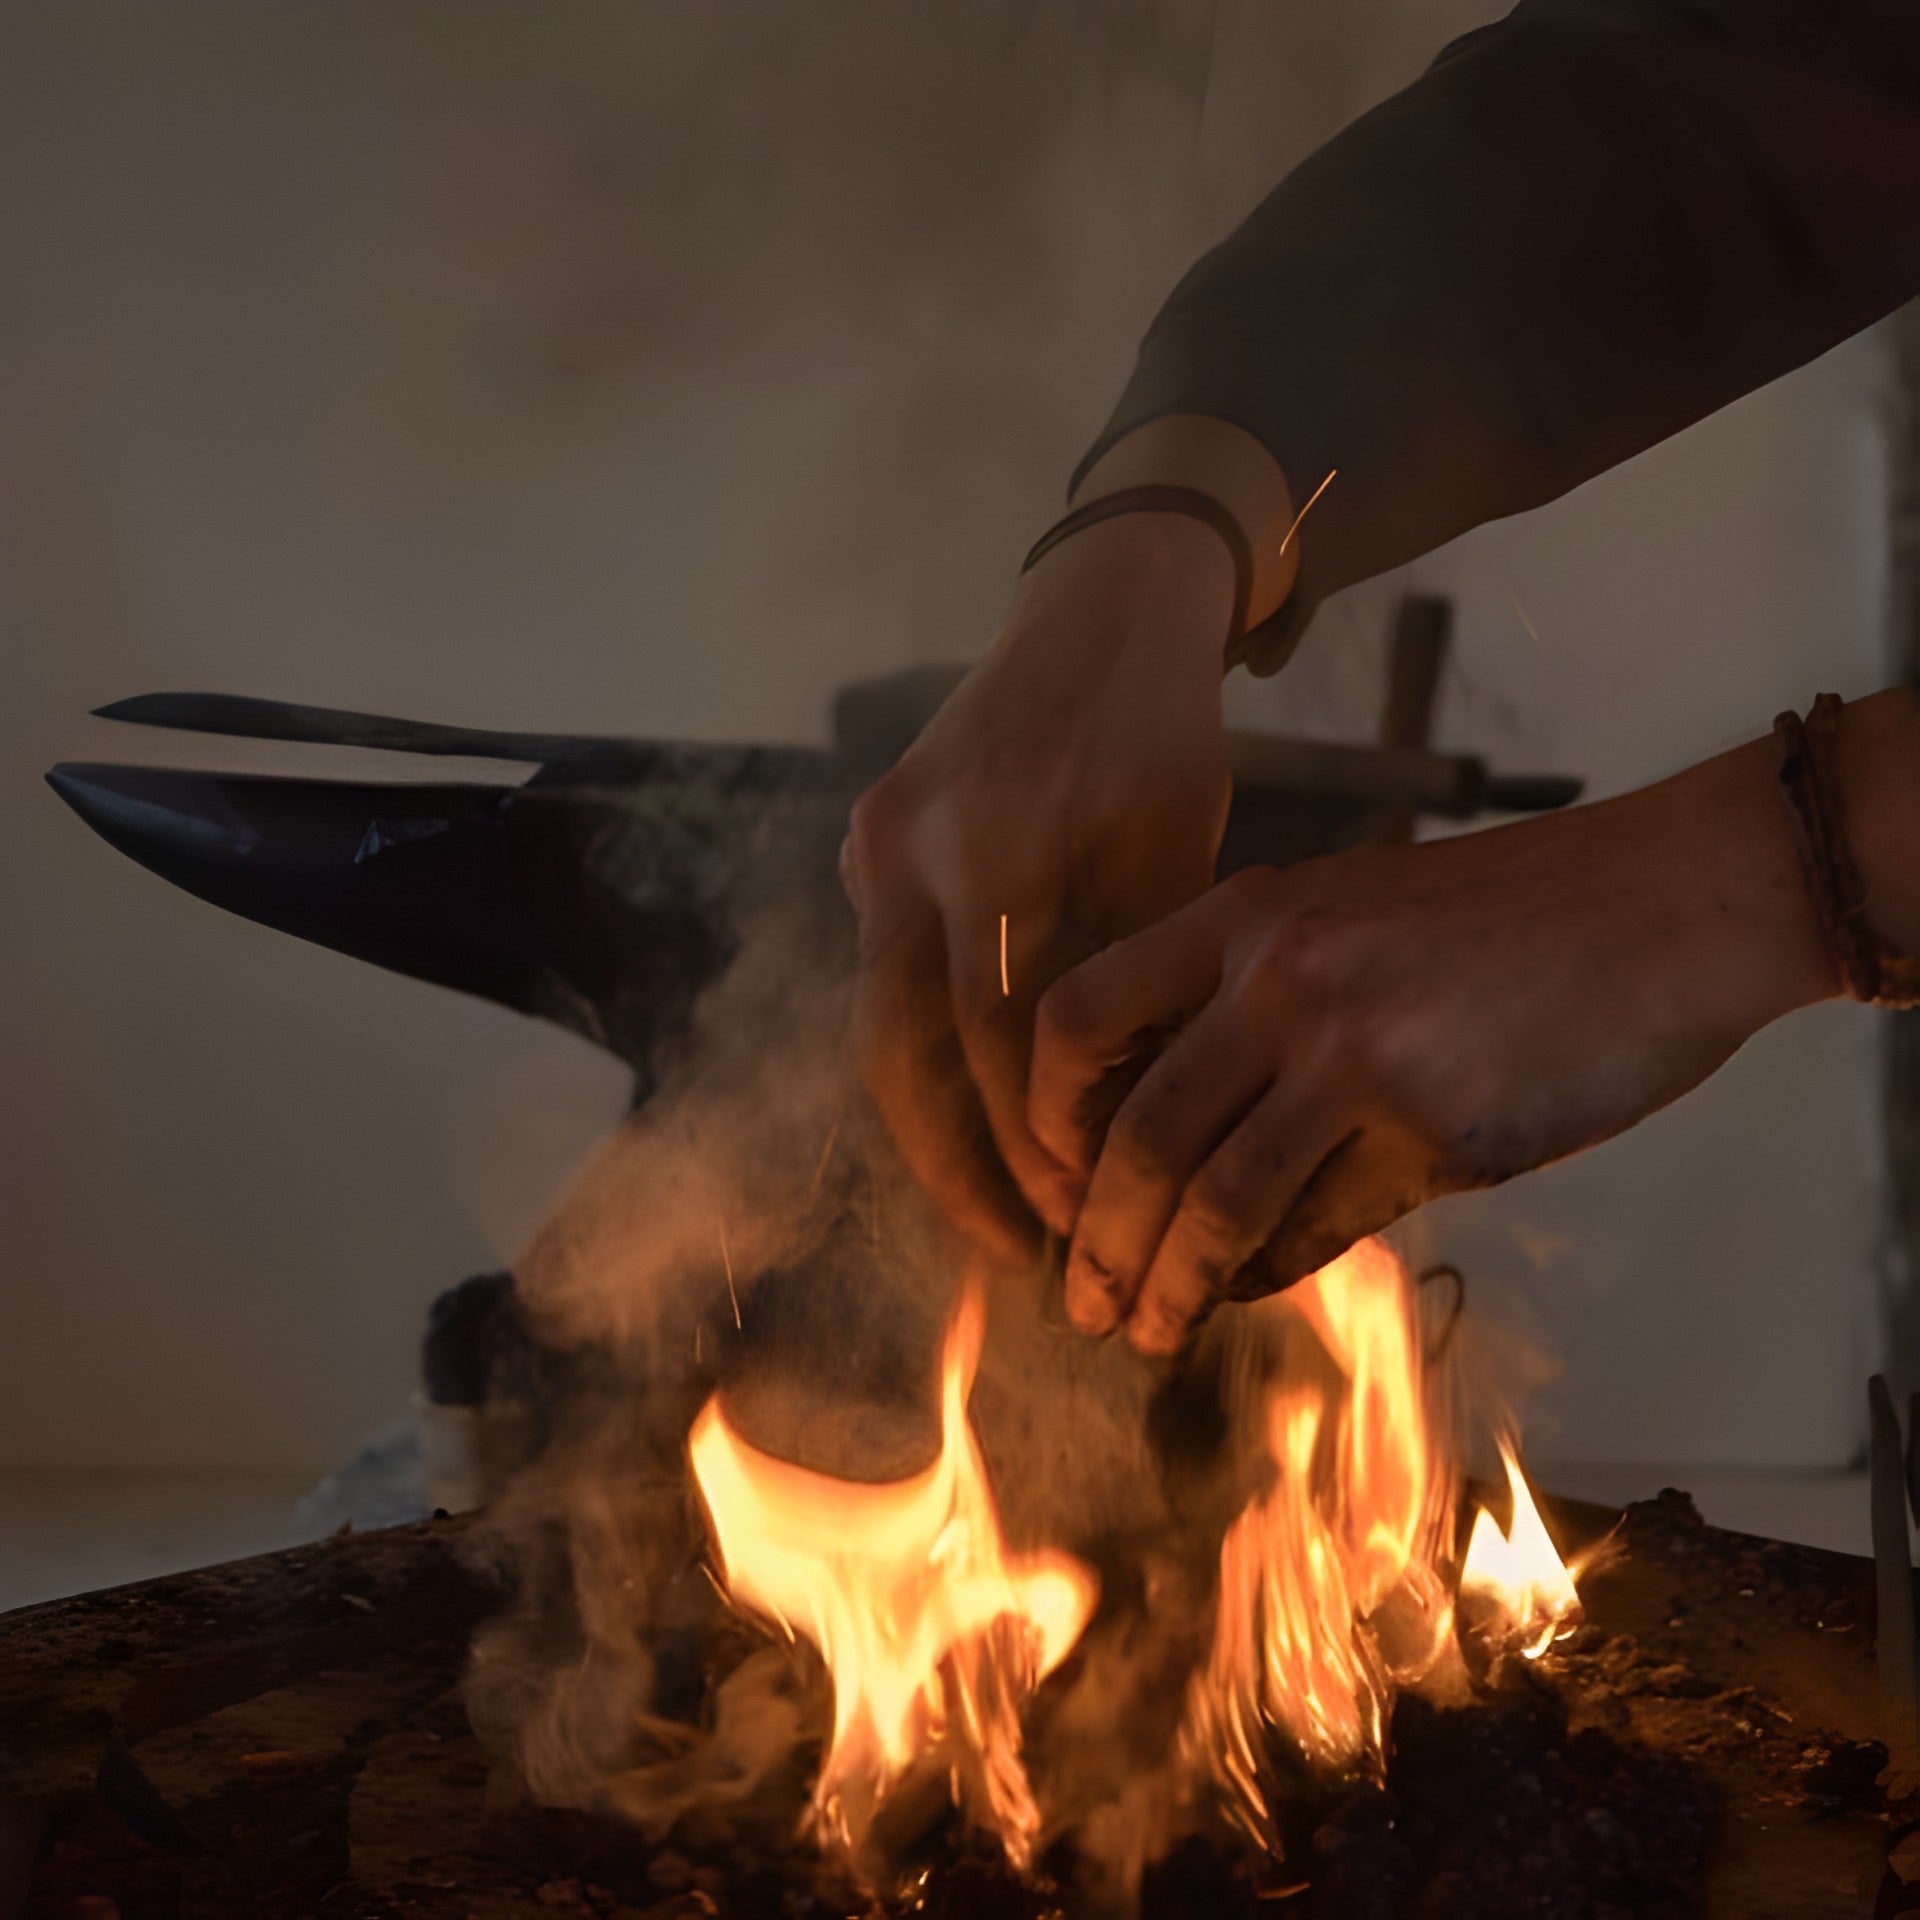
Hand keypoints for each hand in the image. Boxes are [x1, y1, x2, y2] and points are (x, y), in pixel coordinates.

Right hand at [842, 511, 1240, 1259]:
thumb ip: (1134, 984)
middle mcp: (907, 849)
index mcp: (995, 846)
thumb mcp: (1176, 854)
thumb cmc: (1160, 733)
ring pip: (879, 1028)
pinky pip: (887, 979)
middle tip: (1019, 1253)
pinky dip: (929, 1060)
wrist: (1099, 612)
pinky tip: (974, 1119)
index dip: (1037, 1140)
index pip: (999, 1039)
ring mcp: (872, 843)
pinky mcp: (867, 842)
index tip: (1081, 1214)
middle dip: (957, 1168)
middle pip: (900, 1055)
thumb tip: (1123, 1138)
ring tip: (991, 1210)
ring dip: (932, 1130)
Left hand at [1028, 735, 1840, 1352]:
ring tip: (1143, 1332)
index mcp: (1246, 915)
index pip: (1079, 1021)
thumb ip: (1249, 1002)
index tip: (1051, 1184)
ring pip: (1215, 1203)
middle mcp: (1282, 979)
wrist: (1667, 903)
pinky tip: (1241, 1299)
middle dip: (1094, 1239)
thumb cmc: (1505, 915)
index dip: (1044, 1120)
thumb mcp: (1347, 914)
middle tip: (1077, 1299)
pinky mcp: (1437, 1131)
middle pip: (1135, 1137)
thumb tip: (1168, 1135)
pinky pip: (1318, 1228)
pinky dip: (1265, 1277)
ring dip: (1165, 1286)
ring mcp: (1358, 1056)